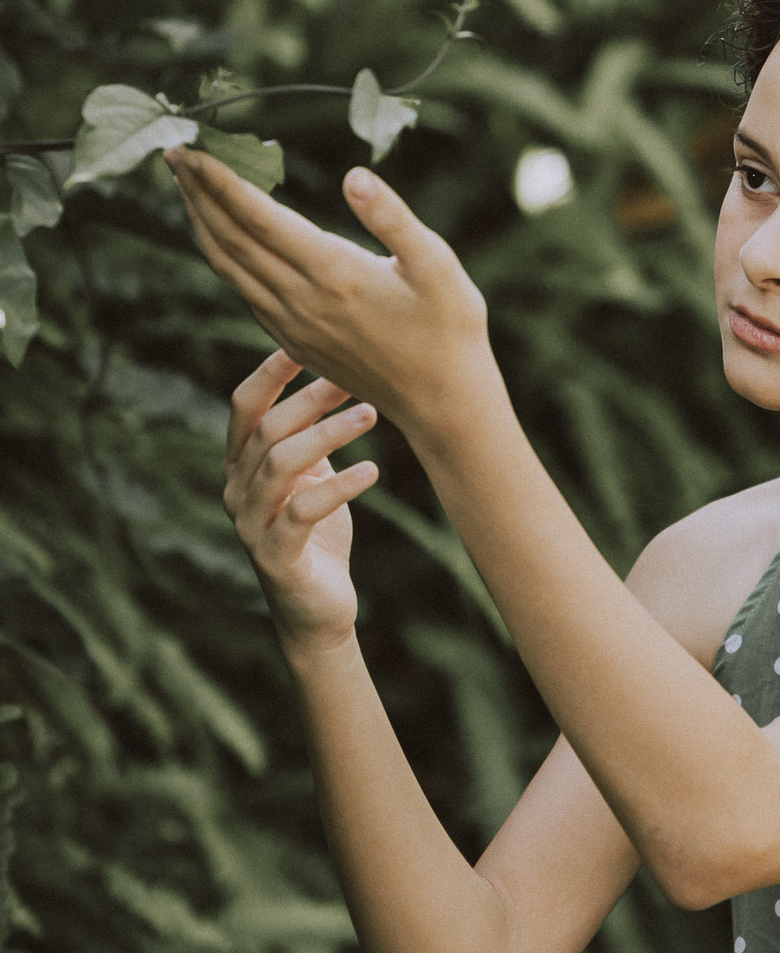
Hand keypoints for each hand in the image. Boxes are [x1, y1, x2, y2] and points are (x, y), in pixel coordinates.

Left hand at [167, 149, 497, 440]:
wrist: (440, 401)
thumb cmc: (449, 328)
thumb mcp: (438, 265)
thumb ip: (393, 218)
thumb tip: (353, 176)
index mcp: (333, 274)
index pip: (257, 218)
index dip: (219, 181)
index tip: (189, 148)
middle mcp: (301, 301)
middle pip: (230, 239)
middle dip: (198, 194)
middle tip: (174, 152)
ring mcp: (292, 325)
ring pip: (228, 267)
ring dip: (202, 224)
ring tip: (187, 186)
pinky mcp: (294, 341)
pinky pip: (243, 289)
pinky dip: (223, 255)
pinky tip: (221, 235)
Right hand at [223, 349, 378, 658]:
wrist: (317, 610)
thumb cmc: (317, 534)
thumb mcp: (312, 476)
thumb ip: (312, 434)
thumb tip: (343, 374)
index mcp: (240, 465)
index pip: (243, 406)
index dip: (271, 372)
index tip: (307, 342)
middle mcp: (235, 491)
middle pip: (267, 429)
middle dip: (311, 398)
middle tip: (356, 378)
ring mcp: (250, 525)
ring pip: (281, 464)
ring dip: (328, 433)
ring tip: (370, 414)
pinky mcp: (275, 557)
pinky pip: (302, 511)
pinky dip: (339, 486)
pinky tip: (371, 469)